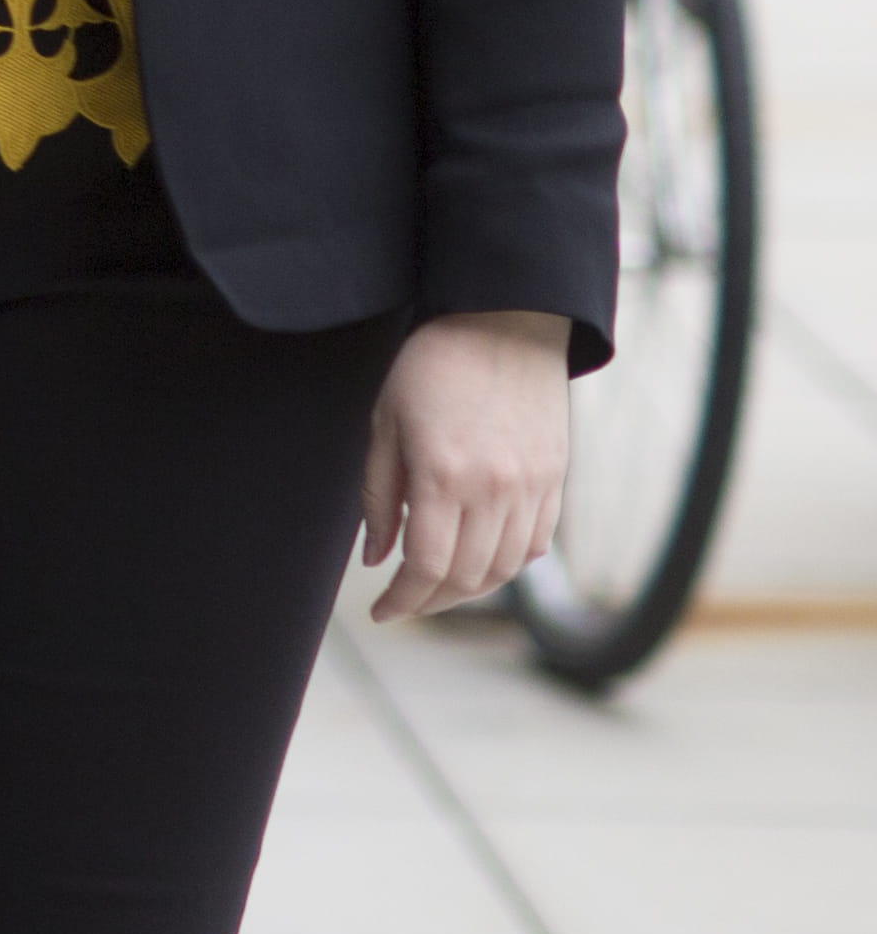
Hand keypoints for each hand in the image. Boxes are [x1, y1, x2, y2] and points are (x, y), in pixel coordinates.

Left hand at [362, 307, 570, 621]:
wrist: (502, 323)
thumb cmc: (431, 366)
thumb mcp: (385, 423)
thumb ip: (380, 496)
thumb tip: (377, 557)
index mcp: (444, 476)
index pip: (426, 567)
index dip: (403, 599)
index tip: (382, 610)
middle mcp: (495, 490)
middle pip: (468, 577)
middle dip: (431, 600)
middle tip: (404, 601)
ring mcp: (532, 488)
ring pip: (505, 568)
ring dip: (469, 589)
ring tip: (437, 586)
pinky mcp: (556, 480)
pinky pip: (536, 544)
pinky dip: (507, 563)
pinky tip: (481, 559)